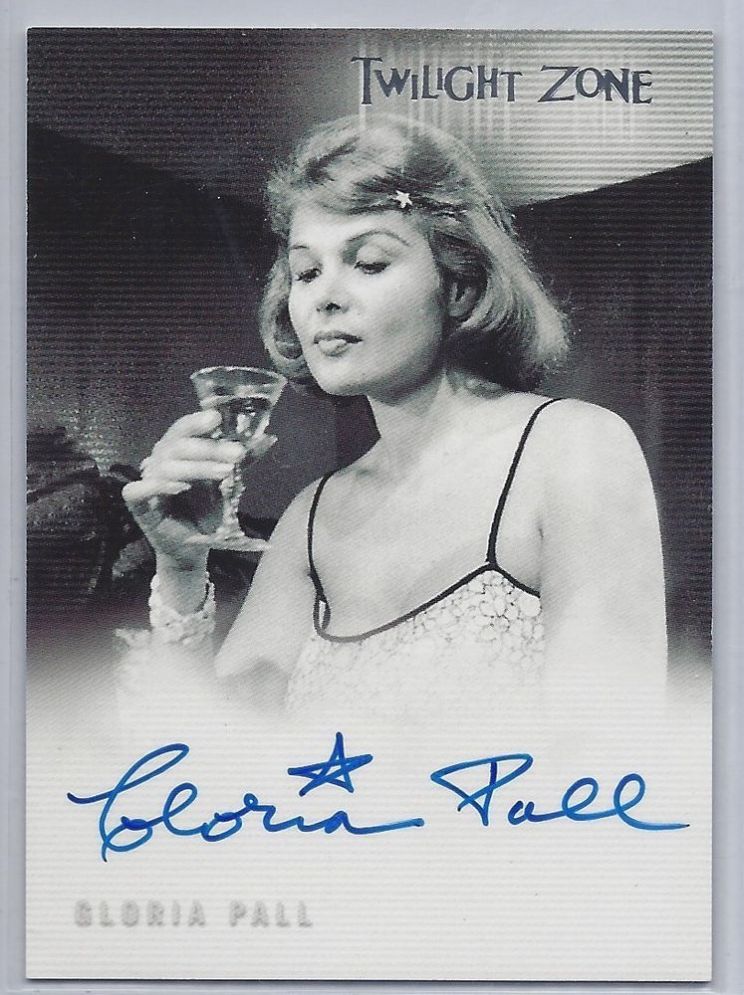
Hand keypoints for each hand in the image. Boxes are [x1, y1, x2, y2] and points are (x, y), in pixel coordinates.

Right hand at [122, 409, 275, 568]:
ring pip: (167, 466)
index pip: (184, 428)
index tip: (217, 418)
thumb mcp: (227, 483)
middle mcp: (160, 460)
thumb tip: (268, 438)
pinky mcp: (136, 502)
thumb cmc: (206, 511)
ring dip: (197, 468)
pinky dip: (158, 486)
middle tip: (236, 454)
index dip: (198, 422)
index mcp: (178, 450)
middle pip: (179, 445)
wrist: (194, 548)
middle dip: (210, 449)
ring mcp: (147, 479)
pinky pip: (138, 489)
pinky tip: (180, 487)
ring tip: (224, 473)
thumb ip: (242, 460)